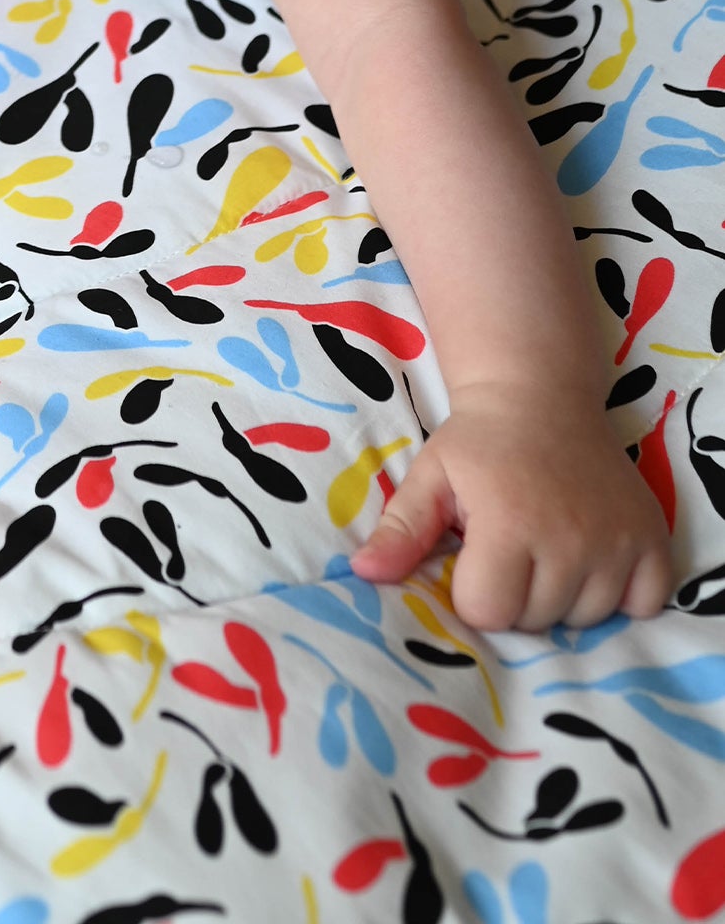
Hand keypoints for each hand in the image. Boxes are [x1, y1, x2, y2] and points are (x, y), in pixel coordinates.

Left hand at [346, 381, 673, 631]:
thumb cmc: (478, 442)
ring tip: (546, 546)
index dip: (473, 590)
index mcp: (510, 524)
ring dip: (563, 597)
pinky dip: (621, 594)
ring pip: (585, 619)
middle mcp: (570, 539)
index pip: (488, 612)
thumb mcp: (431, 477)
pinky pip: (644, 605)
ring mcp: (617, 542)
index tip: (473, 554)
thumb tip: (364, 574)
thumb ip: (402, 530)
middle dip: (515, 594)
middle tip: (511, 545)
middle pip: (536, 621)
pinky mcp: (651, 539)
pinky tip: (592, 558)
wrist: (540, 395)